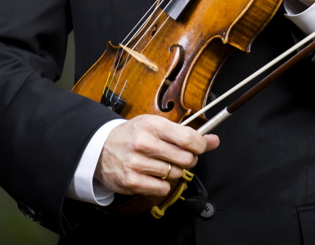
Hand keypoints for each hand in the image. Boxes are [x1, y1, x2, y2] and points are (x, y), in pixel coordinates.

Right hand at [95, 115, 218, 196]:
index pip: (187, 138)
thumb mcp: (156, 126)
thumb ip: (185, 133)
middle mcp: (143, 143)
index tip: (202, 146)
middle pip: (185, 158)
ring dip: (174, 171)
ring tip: (163, 164)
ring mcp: (136, 163)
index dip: (201, 145)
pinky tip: (155, 175)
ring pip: (175, 174)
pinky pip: (162, 188)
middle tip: (180, 157)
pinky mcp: (131, 181)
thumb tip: (214, 141)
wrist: (100, 148)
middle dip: (189, 159)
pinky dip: (163, 184)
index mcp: (151, 125)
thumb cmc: (133, 135)